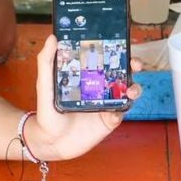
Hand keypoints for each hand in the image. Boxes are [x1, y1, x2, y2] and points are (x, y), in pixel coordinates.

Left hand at [25, 35, 141, 160]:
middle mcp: (100, 87)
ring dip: (134, 88)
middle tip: (135, 64)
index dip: (117, 51)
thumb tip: (52, 38)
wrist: (50, 141)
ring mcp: (106, 104)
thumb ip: (46, 62)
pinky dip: (121, 111)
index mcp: (88, 76)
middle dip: (133, 66)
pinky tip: (113, 113)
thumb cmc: (47, 112)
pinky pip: (121, 113)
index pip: (106, 59)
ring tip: (130, 90)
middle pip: (123, 73)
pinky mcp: (108, 121)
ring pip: (127, 92)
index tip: (123, 44)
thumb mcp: (45, 85)